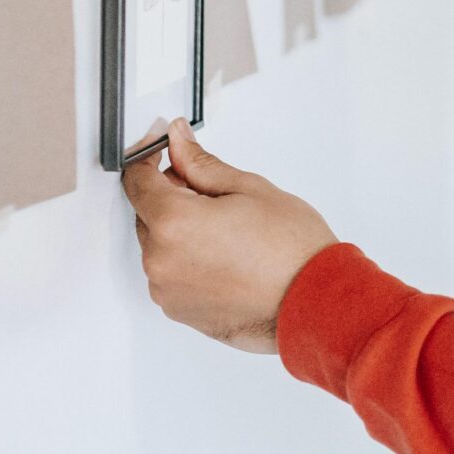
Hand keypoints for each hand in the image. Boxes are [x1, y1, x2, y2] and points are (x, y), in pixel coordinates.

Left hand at [120, 120, 338, 353]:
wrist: (316, 303)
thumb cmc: (292, 251)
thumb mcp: (249, 189)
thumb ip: (201, 164)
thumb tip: (177, 141)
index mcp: (174, 222)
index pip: (137, 181)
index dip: (148, 159)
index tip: (162, 151)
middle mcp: (161, 261)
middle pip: (147, 215)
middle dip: (172, 199)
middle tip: (216, 198)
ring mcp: (168, 291)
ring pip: (159, 247)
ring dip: (181, 234)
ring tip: (229, 235)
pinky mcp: (180, 312)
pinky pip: (171, 276)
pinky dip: (188, 263)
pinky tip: (226, 260)